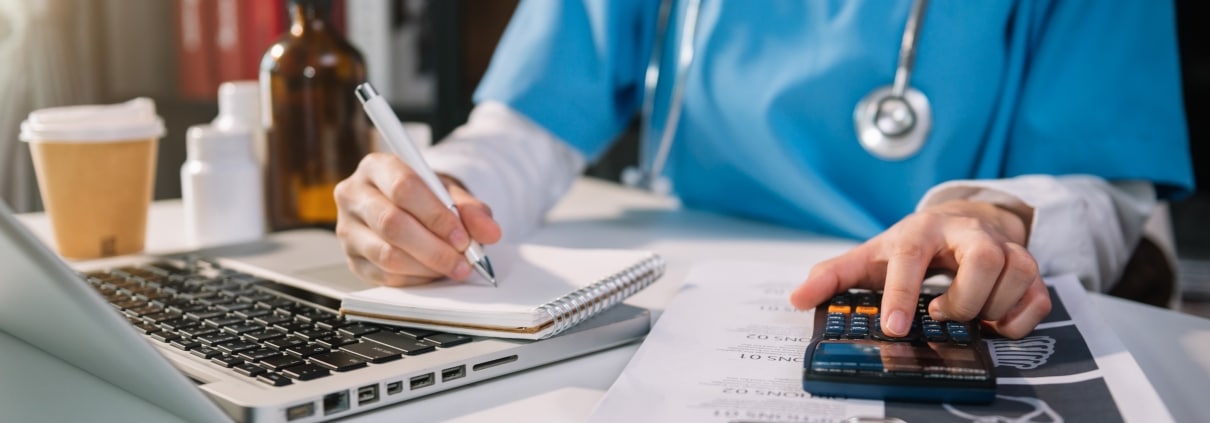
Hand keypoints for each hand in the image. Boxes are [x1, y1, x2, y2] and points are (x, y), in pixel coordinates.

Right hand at [334, 153, 501, 286]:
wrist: (404, 207)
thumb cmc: (425, 196)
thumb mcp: (450, 193)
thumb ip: (471, 209)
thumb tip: (490, 232)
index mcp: (377, 167)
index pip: (404, 188)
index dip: (437, 215)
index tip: (463, 236)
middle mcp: (354, 195)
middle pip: (392, 224)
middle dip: (434, 248)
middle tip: (463, 260)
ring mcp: (347, 229)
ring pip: (386, 254)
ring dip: (427, 267)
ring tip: (453, 267)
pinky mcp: (351, 259)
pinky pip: (384, 276)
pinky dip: (416, 279)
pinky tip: (434, 273)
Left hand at [788, 200, 1050, 338]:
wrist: (962, 222)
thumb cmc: (914, 244)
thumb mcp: (872, 255)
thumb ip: (834, 276)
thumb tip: (797, 297)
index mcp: (922, 230)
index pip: (911, 256)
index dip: (902, 294)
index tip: (895, 328)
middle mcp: (969, 234)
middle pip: (983, 262)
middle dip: (963, 300)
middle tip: (942, 313)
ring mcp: (1005, 248)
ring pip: (1017, 276)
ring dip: (991, 308)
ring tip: (968, 314)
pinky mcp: (1030, 268)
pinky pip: (1038, 297)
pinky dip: (1019, 319)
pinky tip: (994, 322)